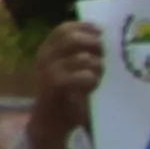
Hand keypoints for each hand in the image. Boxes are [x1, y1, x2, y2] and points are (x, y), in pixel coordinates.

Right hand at [25, 21, 104, 148]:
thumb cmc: (67, 92)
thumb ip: (81, 51)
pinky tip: (94, 86)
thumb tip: (104, 37)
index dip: (85, 27)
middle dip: (94, 44)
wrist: (52, 121)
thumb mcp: (72, 67)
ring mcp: (48, 70)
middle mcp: (45, 55)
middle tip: (105, 54)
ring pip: (83, 57)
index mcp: (48, 48)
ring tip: (100, 75)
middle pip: (72, 38)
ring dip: (98, 66)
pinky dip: (93, 80)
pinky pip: (84, 75)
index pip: (65, 28)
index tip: (102, 32)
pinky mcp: (55, 85)